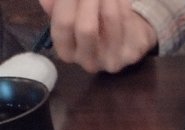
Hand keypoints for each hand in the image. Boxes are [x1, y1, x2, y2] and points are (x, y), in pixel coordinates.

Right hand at [38, 0, 157, 73]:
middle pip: (86, 28)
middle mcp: (88, 61)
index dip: (66, 1)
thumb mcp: (70, 12)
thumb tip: (47, 2)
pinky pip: (127, 20)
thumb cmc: (92, 21)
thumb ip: (56, 5)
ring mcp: (112, 60)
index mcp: (67, 51)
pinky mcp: (131, 53)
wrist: (125, 35)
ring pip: (110, 18)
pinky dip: (121, 2)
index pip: (63, 25)